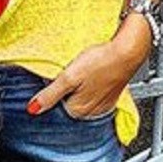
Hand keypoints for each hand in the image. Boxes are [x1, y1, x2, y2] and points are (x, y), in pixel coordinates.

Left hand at [27, 13, 152, 118]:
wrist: (129, 49)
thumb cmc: (102, 61)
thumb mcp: (70, 76)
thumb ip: (50, 94)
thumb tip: (33, 109)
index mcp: (78, 110)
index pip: (54, 106)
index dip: (51, 89)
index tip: (55, 76)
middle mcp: (91, 112)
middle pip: (67, 102)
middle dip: (63, 89)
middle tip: (69, 71)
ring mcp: (102, 104)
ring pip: (79, 97)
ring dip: (76, 86)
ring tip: (81, 70)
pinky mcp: (109, 94)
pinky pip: (92, 92)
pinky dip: (88, 84)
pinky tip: (91, 72)